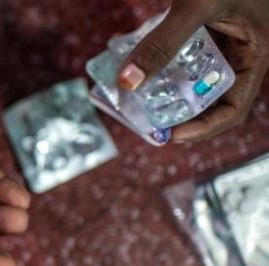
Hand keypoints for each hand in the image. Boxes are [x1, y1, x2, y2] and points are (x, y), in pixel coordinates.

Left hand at [117, 0, 268, 141]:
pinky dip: (156, 60)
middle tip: (142, 121)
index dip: (203, 129)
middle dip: (175, 111)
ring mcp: (217, 41)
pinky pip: (177, 53)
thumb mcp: (199, 6)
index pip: (233, 109)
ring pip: (189, 76)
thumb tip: (127, 83)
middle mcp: (237, 54)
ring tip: (132, 97)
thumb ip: (164, 42)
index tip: (170, 136)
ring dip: (162, 88)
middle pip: (207, 97)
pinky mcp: (199, 29)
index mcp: (254, 56)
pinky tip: (131, 60)